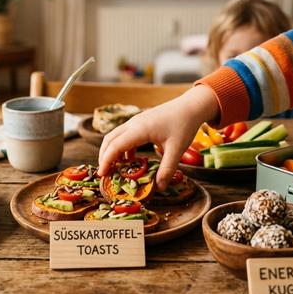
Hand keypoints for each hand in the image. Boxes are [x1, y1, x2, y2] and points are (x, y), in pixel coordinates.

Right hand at [98, 86, 219, 190]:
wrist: (190, 106)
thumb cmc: (184, 125)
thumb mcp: (177, 149)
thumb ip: (167, 169)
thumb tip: (159, 188)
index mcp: (139, 130)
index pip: (115, 146)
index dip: (106, 161)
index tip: (102, 175)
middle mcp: (133, 124)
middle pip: (109, 140)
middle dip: (104, 157)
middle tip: (105, 174)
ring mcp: (136, 121)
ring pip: (115, 136)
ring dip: (112, 151)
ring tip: (115, 169)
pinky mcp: (140, 122)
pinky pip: (124, 135)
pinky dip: (122, 148)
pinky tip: (130, 160)